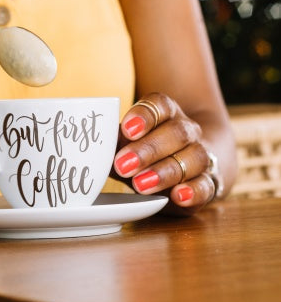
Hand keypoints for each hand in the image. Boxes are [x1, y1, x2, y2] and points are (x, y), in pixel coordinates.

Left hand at [112, 93, 216, 213]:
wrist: (190, 166)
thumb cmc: (147, 150)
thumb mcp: (128, 143)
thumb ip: (114, 145)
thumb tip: (92, 150)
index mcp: (166, 113)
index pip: (159, 105)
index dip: (144, 116)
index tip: (127, 129)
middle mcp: (187, 130)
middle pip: (175, 132)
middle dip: (147, 149)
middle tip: (123, 164)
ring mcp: (200, 155)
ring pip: (193, 157)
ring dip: (165, 171)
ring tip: (139, 185)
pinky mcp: (210, 182)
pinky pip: (207, 185)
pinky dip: (193, 191)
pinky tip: (178, 196)